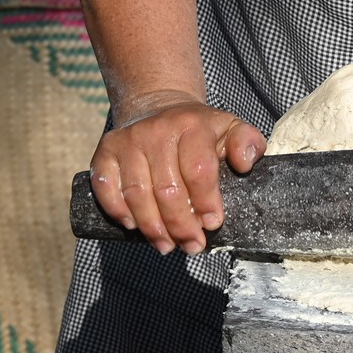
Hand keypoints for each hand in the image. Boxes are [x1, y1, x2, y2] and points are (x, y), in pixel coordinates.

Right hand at [89, 91, 266, 255]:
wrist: (158, 106)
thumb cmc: (198, 129)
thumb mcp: (230, 128)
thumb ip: (247, 143)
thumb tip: (245, 163)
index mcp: (191, 125)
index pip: (198, 170)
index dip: (206, 203)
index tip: (212, 224)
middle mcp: (156, 130)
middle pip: (167, 190)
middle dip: (181, 226)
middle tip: (192, 245)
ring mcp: (128, 140)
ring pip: (137, 195)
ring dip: (153, 228)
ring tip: (167, 246)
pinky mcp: (105, 151)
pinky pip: (106, 188)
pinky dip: (118, 211)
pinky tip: (134, 227)